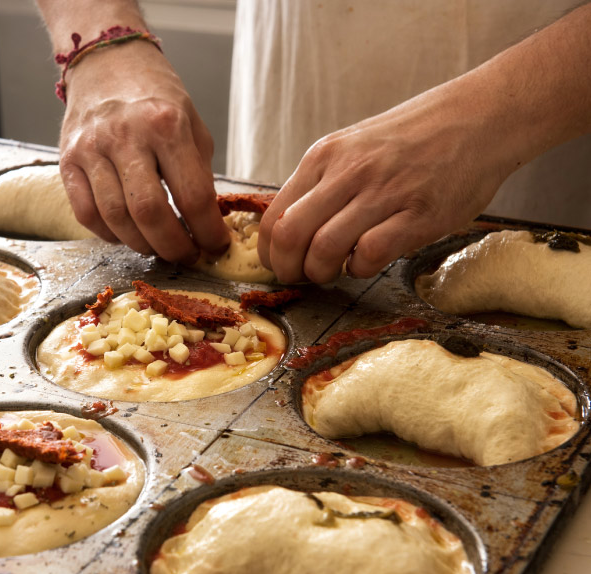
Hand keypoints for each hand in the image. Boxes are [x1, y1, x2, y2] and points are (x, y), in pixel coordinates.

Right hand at [57, 41, 229, 264]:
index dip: (207, 232)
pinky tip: (126, 233)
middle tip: (185, 255)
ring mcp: (91, 149)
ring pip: (116, 219)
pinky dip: (109, 234)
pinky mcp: (68, 161)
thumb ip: (198, 173)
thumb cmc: (155, 98)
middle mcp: (126, 136)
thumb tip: (205, 225)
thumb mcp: (192, 124)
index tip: (215, 246)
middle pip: (149, 213)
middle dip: (173, 246)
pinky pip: (86, 214)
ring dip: (142, 245)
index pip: (193, 195)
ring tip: (158, 247)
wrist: (107, 63)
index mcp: (166, 124)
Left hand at [257, 86, 510, 283]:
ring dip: (324, 272)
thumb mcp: (353, 148)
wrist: (480, 117)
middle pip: (290, 235)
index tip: (281, 265)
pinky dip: (361, 268)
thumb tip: (290, 231)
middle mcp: (347, 172)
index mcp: (324, 157)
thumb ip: (322, 184)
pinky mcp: (419, 214)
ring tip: (337, 270)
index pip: (274, 216)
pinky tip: (369, 261)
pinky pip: (370, 254)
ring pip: (324, 249)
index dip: (270, 253)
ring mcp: (383, 192)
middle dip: (289, 269)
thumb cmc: (414, 139)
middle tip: (302, 277)